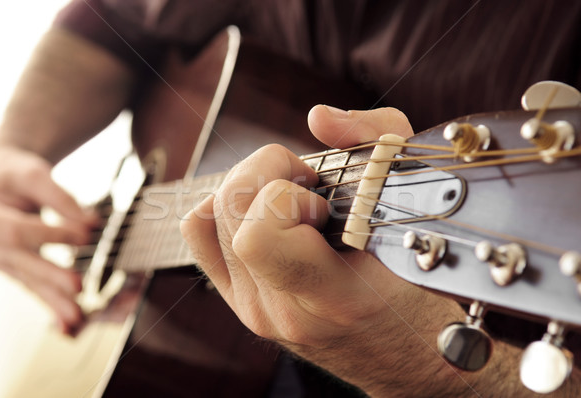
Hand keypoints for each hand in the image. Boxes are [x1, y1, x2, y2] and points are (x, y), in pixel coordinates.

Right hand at [0, 146, 97, 333]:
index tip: (85, 234)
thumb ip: (60, 197)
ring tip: (76, 318)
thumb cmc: (14, 175)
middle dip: (50, 275)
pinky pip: (32, 288)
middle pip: (21, 262)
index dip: (51, 233)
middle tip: (78, 286)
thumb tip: (91, 222)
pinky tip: (68, 323)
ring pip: (27, 281)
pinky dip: (50, 305)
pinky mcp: (13, 269)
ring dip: (53, 300)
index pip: (17, 230)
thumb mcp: (33, 173)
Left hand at [180, 106, 468, 394]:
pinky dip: (226, 208)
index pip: (258, 236)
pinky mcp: (239, 301)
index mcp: (333, 296)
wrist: (402, 353)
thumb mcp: (421, 205)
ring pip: (208, 216)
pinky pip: (201, 233)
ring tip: (291, 198)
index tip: (322, 198)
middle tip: (309, 187)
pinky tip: (265, 211)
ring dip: (250, 188)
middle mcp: (281, 309)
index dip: (285, 196)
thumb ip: (377, 142)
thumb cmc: (418, 283)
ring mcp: (254, 308)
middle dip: (268, 173)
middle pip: (228, 208)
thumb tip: (317, 118)